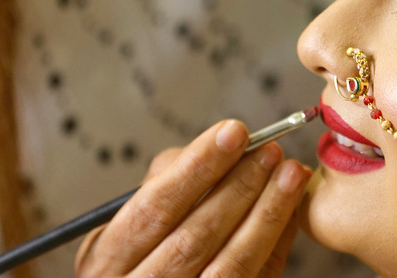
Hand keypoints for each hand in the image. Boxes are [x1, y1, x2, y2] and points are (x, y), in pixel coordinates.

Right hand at [75, 119, 311, 277]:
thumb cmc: (142, 253)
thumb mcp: (130, 222)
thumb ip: (166, 182)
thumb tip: (220, 145)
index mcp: (105, 261)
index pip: (153, 207)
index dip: (197, 167)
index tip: (234, 131)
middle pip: (193, 238)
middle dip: (238, 187)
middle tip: (270, 150)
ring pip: (229, 265)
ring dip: (266, 212)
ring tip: (291, 173)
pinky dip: (275, 241)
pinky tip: (291, 209)